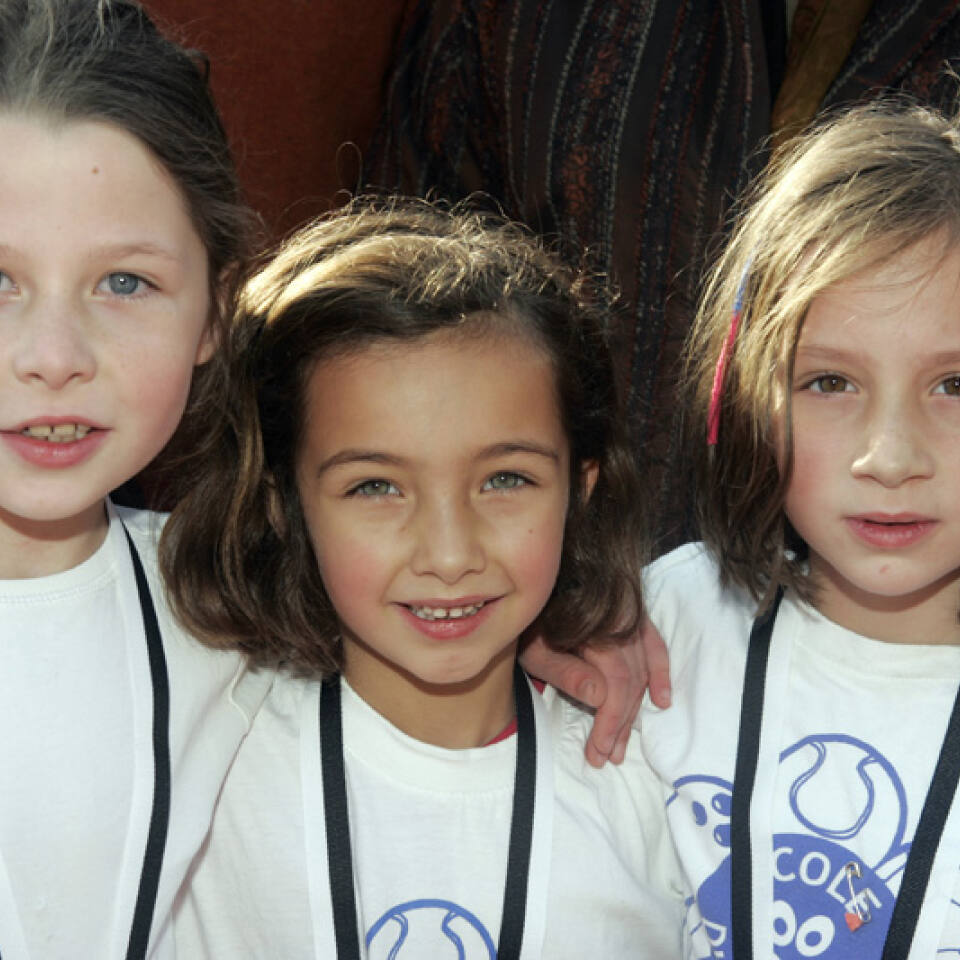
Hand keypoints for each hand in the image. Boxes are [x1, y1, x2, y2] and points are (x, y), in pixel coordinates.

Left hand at [518, 617, 669, 767]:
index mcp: (594, 627)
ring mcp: (629, 615)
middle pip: (631, 678)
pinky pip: (655, 644)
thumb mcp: (535, 652)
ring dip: (636, 709)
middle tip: (607, 755)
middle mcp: (619, 619)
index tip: (599, 750)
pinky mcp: (634, 617)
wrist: (534, 598)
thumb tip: (600, 697)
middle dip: (620, 722)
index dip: (611, 719)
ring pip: (642, 669)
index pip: (616, 680)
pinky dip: (660, 671)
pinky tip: (661, 699)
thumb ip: (566, 672)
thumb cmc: (529, 627)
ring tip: (621, 743)